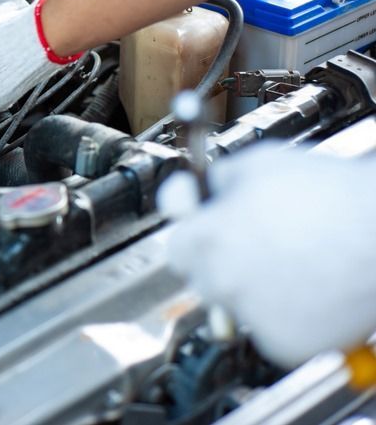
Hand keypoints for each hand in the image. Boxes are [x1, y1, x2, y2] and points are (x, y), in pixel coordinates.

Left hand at [158, 143, 375, 367]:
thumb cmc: (332, 197)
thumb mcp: (260, 163)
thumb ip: (215, 180)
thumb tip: (195, 190)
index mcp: (207, 238)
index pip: (177, 248)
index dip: (198, 236)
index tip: (214, 230)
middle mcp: (222, 282)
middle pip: (204, 279)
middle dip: (224, 262)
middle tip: (263, 244)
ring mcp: (252, 317)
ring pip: (238, 307)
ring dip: (256, 291)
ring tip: (299, 262)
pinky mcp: (284, 344)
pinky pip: (271, 331)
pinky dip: (287, 317)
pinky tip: (313, 288)